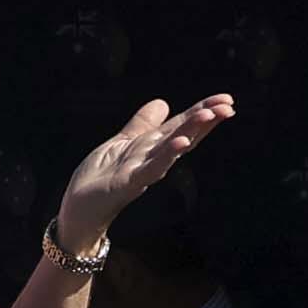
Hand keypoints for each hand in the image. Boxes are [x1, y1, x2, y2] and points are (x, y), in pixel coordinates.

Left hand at [50, 93, 237, 260]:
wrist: (78, 209)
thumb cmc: (99, 178)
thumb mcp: (121, 143)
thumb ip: (142, 125)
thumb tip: (163, 102)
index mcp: (151, 146)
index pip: (181, 125)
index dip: (202, 111)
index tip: (226, 99)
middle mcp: (152, 158)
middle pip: (183, 135)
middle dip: (205, 120)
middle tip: (229, 106)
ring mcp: (142, 171)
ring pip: (171, 148)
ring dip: (191, 131)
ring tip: (209, 115)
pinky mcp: (129, 183)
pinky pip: (151, 168)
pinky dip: (166, 156)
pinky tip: (180, 143)